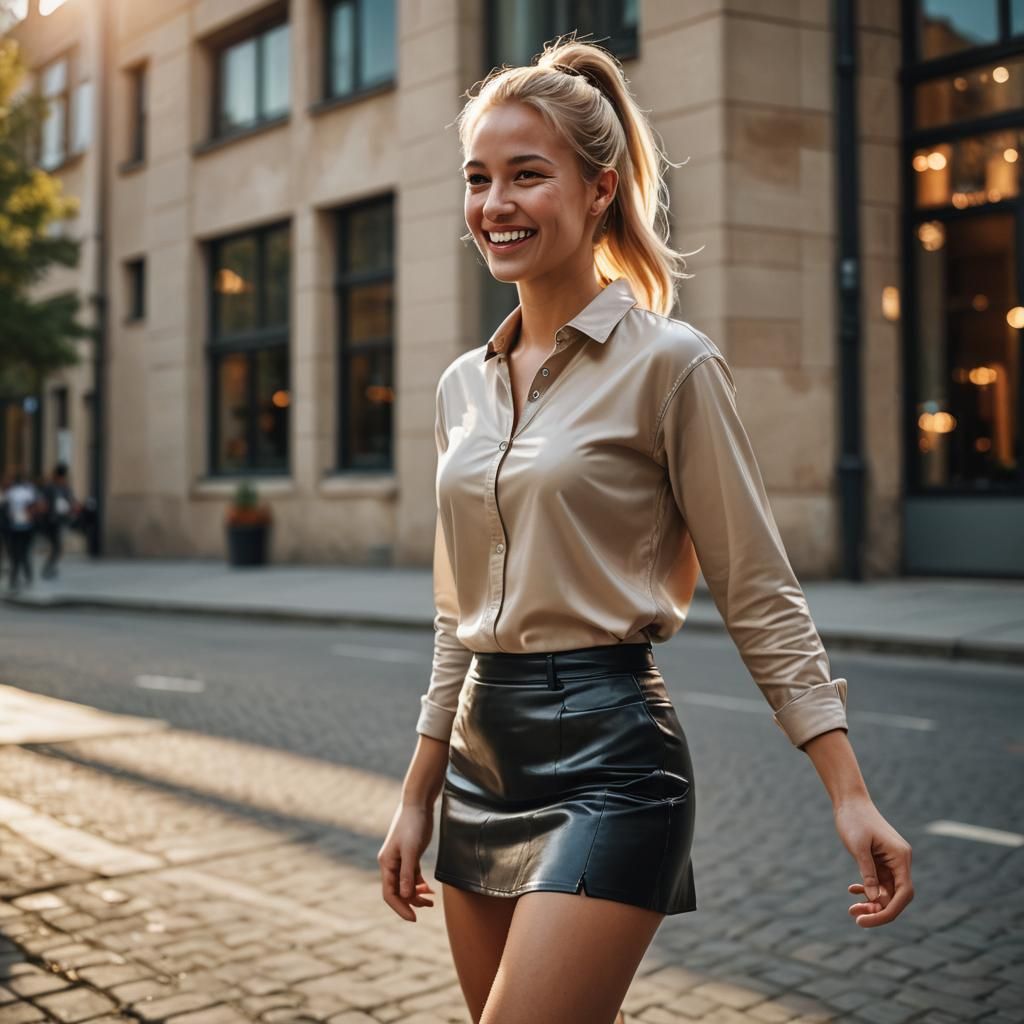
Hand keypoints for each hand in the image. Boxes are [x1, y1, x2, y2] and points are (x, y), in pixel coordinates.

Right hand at [377, 803, 436, 921]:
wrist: (418, 804)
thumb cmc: (413, 825)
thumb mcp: (411, 850)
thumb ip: (407, 873)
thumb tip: (405, 895)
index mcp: (387, 864)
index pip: (390, 893)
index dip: (400, 908)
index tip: (414, 918)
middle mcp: (391, 864)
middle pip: (398, 891)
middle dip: (411, 902)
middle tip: (428, 907)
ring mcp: (400, 860)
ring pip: (406, 885)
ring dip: (417, 894)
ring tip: (431, 901)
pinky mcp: (410, 855)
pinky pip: (413, 876)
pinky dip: (420, 884)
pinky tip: (430, 890)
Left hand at [833, 795, 913, 926]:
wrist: (849, 801)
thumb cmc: (854, 819)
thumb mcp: (858, 846)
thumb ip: (868, 872)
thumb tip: (874, 899)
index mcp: (901, 857)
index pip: (903, 893)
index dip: (889, 911)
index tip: (868, 920)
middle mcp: (900, 862)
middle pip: (896, 896)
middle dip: (878, 910)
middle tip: (856, 918)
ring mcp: (891, 862)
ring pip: (886, 892)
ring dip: (871, 903)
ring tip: (851, 910)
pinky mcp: (880, 861)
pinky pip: (878, 883)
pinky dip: (867, 889)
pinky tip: (852, 890)